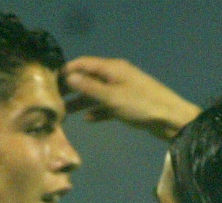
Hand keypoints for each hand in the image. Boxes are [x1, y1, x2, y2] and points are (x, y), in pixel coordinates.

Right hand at [63, 56, 200, 139]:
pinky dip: (97, 111)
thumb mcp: (112, 97)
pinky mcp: (128, 104)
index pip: (84, 63)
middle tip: (54, 99)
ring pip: (97, 93)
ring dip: (82, 101)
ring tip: (66, 113)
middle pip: (89, 78)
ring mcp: (123, 89)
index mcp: (113, 68)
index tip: (50, 81)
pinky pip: (107, 105)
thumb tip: (69, 77)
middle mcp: (116, 75)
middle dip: (72, 87)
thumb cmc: (141, 105)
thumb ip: (90, 87)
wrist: (171, 119)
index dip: (67, 70)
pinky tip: (88, 120)